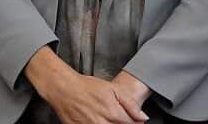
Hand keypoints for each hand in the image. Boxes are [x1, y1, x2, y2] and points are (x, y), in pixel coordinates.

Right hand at [24, 47, 147, 123]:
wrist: (64, 89)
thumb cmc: (87, 87)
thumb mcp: (113, 89)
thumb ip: (130, 104)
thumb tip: (143, 117)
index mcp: (113, 113)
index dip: (135, 122)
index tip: (135, 119)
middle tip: (117, 116)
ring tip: (108, 117)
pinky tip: (99, 120)